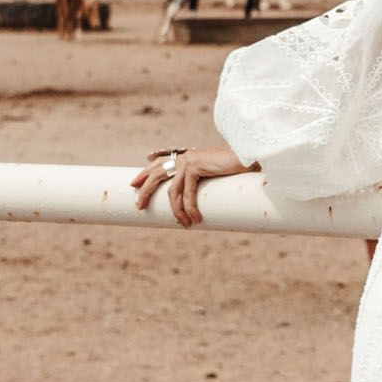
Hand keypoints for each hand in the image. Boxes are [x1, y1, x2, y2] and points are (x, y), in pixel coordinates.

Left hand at [130, 145, 251, 225]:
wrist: (248, 158)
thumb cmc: (233, 169)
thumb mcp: (211, 174)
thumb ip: (199, 181)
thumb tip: (193, 201)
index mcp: (185, 157)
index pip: (158, 164)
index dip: (145, 174)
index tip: (133, 184)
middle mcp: (183, 158)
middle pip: (157, 176)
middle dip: (145, 192)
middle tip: (139, 207)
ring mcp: (188, 162)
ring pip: (173, 192)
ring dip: (177, 211)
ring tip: (184, 224)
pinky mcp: (195, 168)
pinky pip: (188, 194)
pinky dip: (190, 209)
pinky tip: (195, 219)